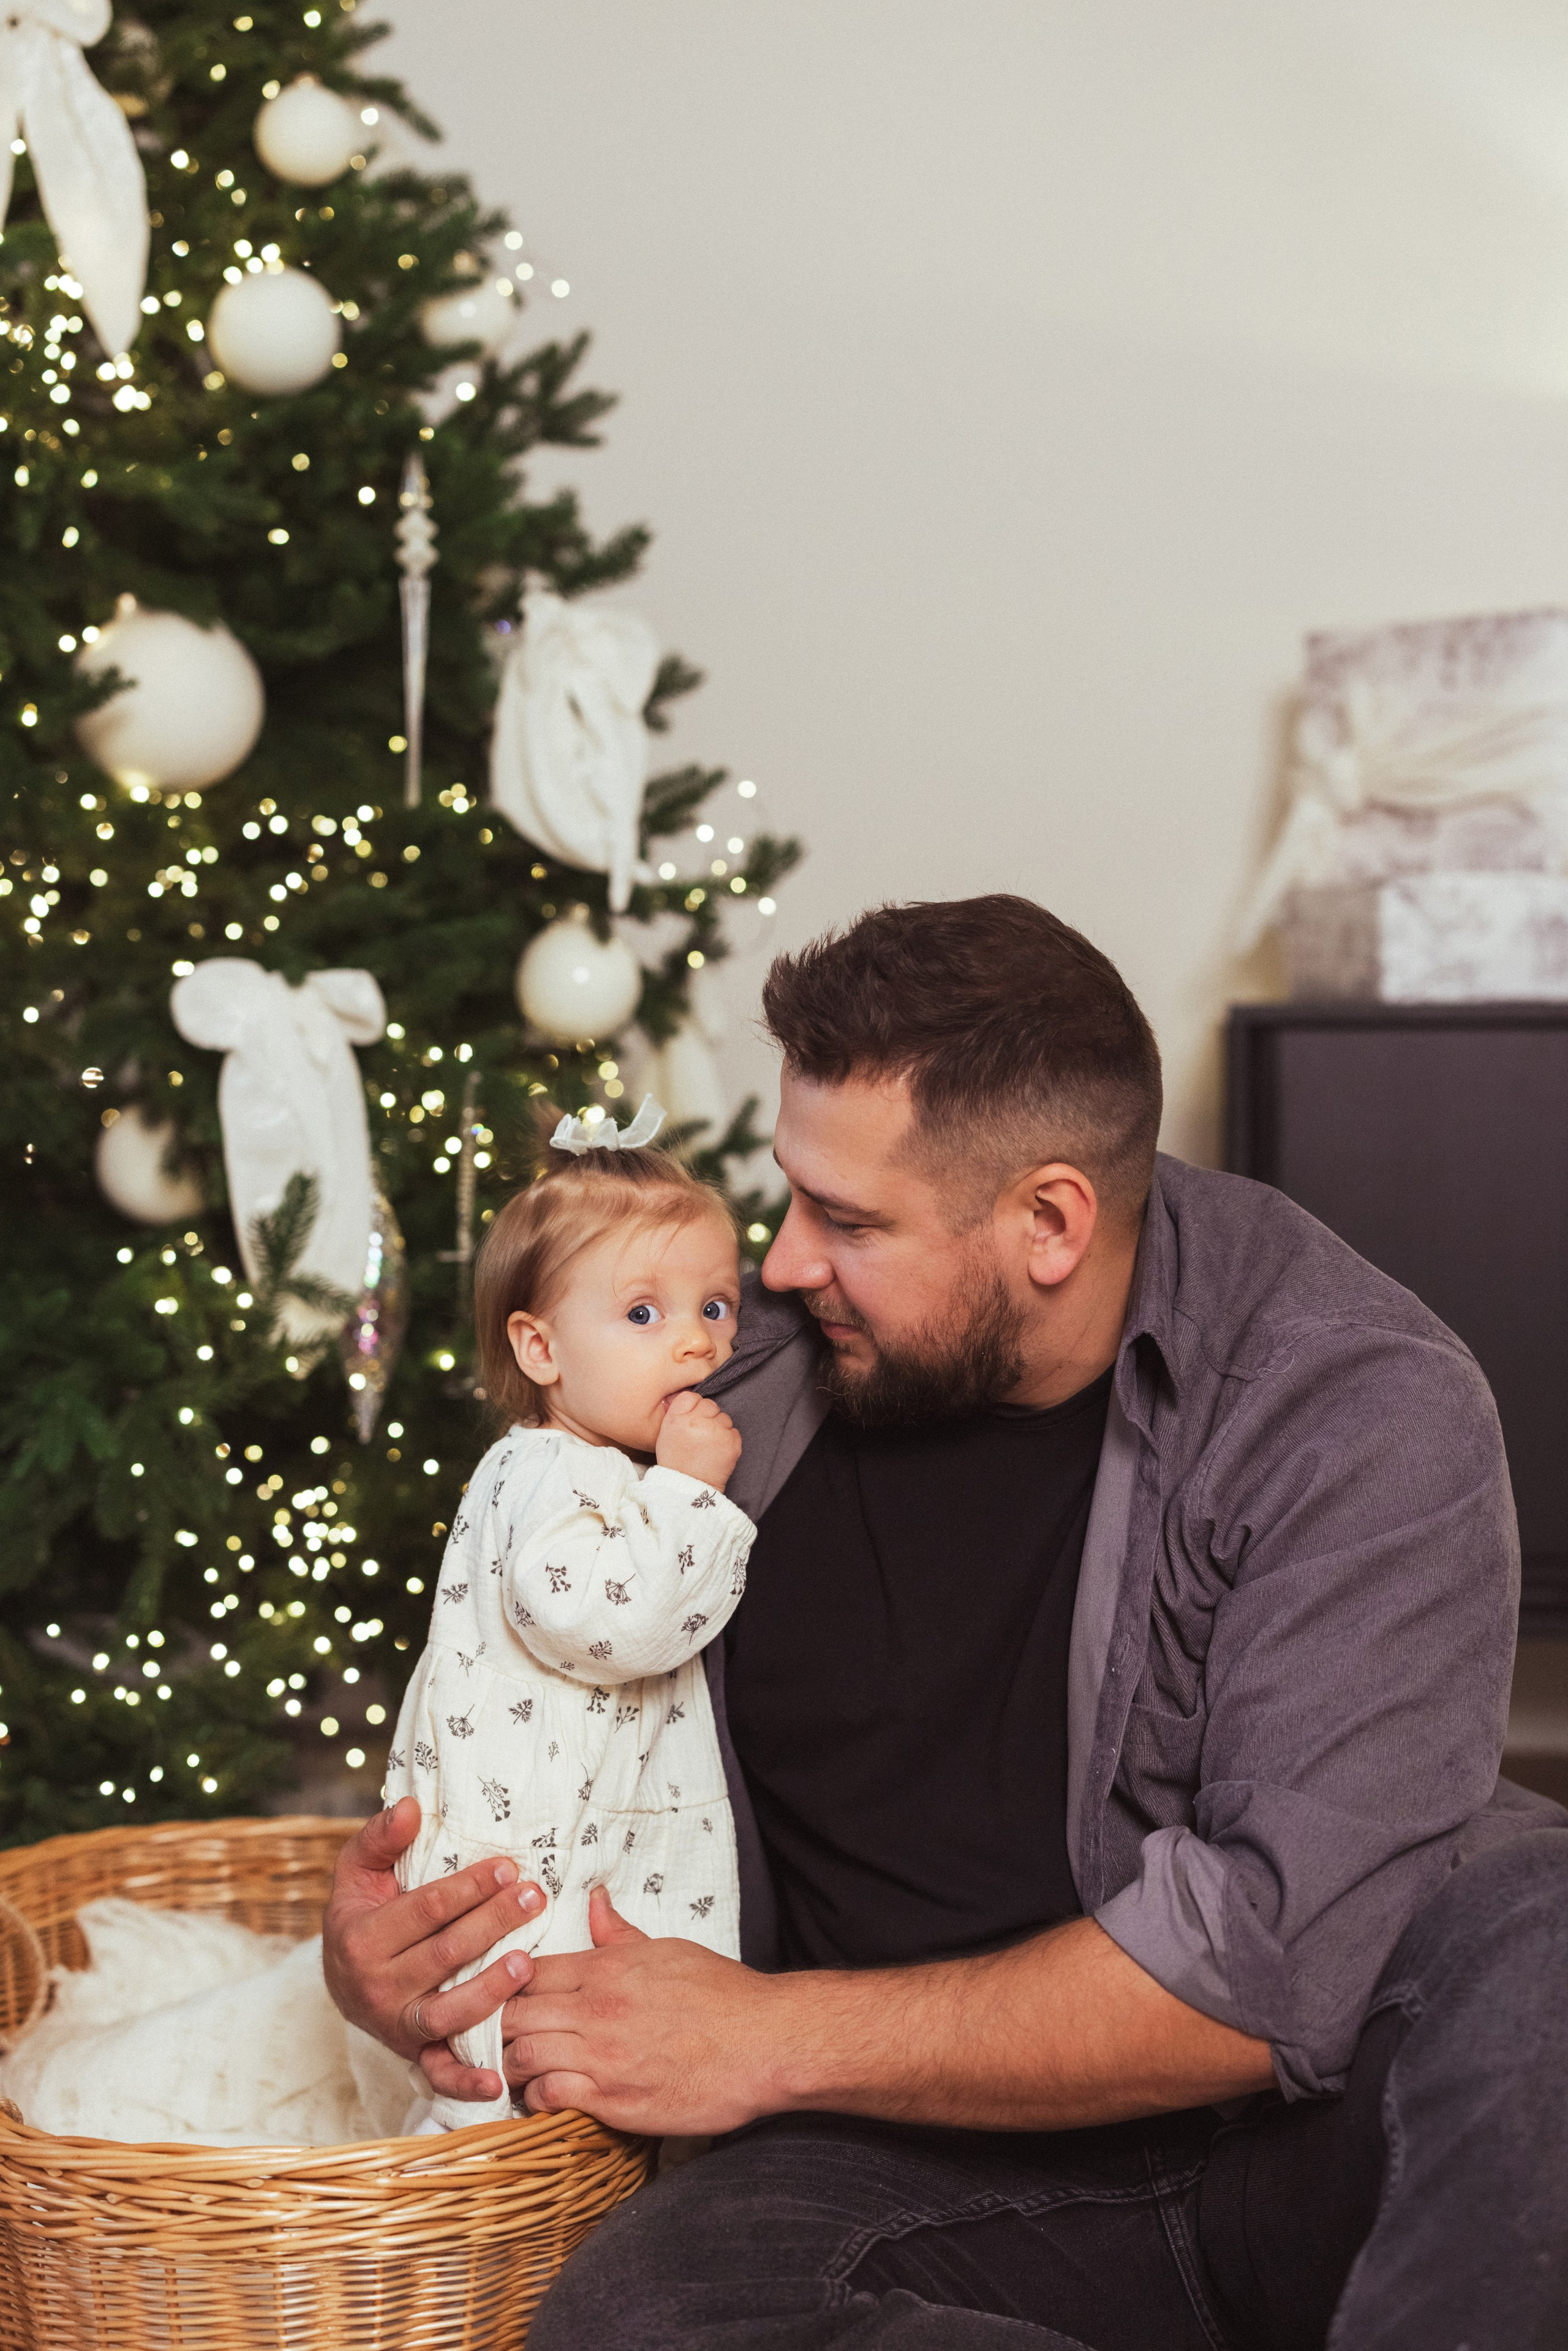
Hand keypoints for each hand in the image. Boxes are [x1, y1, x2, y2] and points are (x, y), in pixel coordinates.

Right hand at [321, 1796, 547, 2101]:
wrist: (341, 1978)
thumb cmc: (361, 1912)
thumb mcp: (358, 1869)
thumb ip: (381, 1837)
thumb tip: (410, 1806)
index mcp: (362, 1938)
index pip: (427, 1908)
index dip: (470, 1886)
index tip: (509, 1866)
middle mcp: (376, 1987)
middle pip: (446, 1953)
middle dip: (495, 1921)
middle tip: (536, 1896)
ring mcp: (397, 2025)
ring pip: (449, 2011)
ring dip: (492, 1989)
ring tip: (528, 1961)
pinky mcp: (413, 2055)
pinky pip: (439, 2073)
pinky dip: (467, 2082)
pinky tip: (498, 2080)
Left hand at [496, 1886, 784, 2134]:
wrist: (765, 2042)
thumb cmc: (722, 1995)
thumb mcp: (668, 1950)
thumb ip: (620, 1933)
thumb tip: (593, 1901)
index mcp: (607, 1968)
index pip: (528, 1971)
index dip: (506, 1986)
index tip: (501, 2000)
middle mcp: (598, 2008)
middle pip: (514, 2013)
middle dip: (498, 2027)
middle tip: (497, 2041)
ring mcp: (603, 2056)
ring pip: (522, 2056)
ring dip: (512, 2066)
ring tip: (518, 2072)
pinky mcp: (615, 2101)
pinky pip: (550, 2097)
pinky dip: (537, 2099)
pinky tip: (545, 2098)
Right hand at [656, 1390, 741, 1490]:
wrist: (689, 1488)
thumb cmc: (677, 1461)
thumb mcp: (666, 1433)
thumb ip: (677, 1412)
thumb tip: (691, 1397)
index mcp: (677, 1418)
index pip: (692, 1396)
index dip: (694, 1407)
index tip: (693, 1420)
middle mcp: (697, 1421)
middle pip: (710, 1405)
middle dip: (708, 1417)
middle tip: (701, 1436)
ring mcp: (717, 1431)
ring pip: (724, 1418)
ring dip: (719, 1428)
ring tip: (709, 1446)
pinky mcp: (732, 1442)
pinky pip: (734, 1431)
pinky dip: (728, 1440)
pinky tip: (718, 1452)